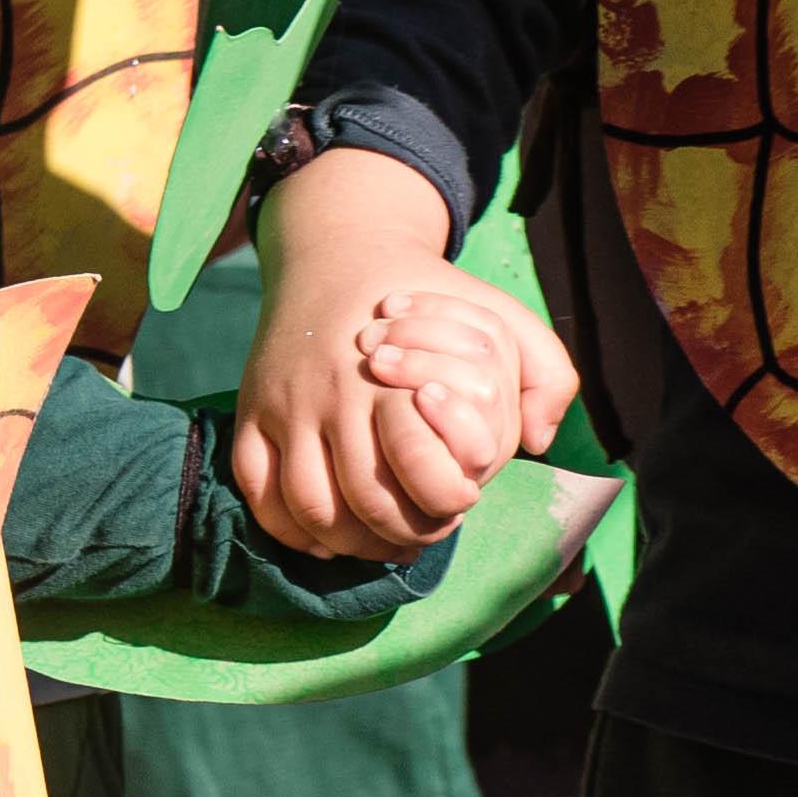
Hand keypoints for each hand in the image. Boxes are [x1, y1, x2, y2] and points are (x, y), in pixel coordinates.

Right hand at [230, 149, 576, 559]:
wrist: (338, 252)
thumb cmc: (427, 297)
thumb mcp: (499, 317)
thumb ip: (545, 371)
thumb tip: (537, 441)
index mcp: (396, 377)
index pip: (422, 473)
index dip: (446, 505)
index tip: (459, 505)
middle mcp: (336, 394)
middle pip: (366, 503)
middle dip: (400, 535)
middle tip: (419, 538)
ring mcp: (287, 405)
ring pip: (309, 506)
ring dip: (346, 544)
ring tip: (375, 545)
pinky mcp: (252, 410)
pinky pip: (257, 490)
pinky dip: (286, 528)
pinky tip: (321, 536)